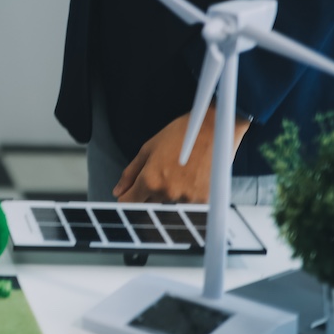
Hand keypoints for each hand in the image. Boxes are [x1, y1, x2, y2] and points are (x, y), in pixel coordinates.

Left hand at [113, 107, 250, 202]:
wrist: (215, 129)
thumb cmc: (180, 134)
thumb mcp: (148, 149)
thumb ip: (130, 173)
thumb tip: (117, 192)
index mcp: (150, 180)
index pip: (129, 203)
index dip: (126, 197)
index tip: (128, 194)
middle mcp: (167, 193)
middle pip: (148, 205)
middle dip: (148, 193)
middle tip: (162, 172)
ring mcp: (187, 199)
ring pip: (168, 204)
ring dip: (169, 194)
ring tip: (179, 170)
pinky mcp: (204, 200)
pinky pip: (187, 204)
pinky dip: (186, 194)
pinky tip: (192, 176)